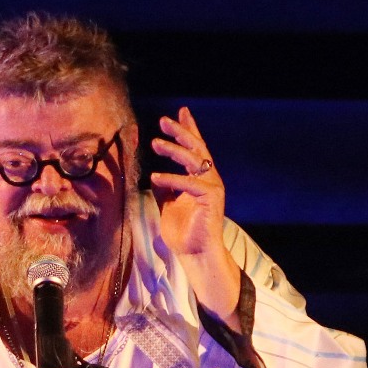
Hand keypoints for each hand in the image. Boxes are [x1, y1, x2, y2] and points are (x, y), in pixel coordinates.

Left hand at [150, 106, 241, 328]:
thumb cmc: (183, 232)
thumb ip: (167, 188)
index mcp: (201, 179)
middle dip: (181, 132)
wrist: (195, 254)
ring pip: (194, 161)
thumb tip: (156, 175)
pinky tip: (155, 177)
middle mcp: (210, 179)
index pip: (195, 149)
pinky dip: (171, 179)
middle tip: (164, 120)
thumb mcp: (169, 205)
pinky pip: (189, 183)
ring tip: (155, 143)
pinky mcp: (211, 199)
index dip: (188, 130)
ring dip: (174, 150)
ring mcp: (212, 188)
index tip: (180, 112)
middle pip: (197, 149)